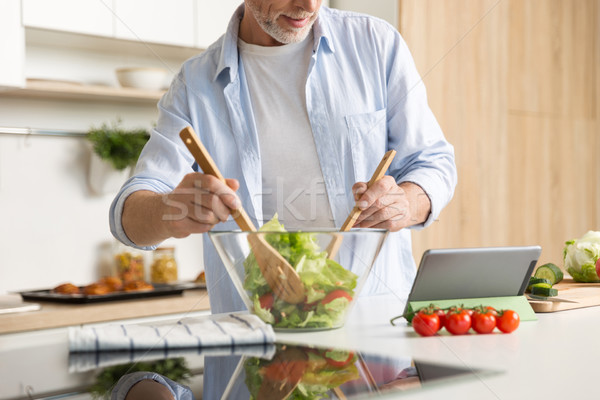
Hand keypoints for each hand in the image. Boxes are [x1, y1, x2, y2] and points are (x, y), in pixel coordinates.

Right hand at [122, 173, 240, 245]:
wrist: (161, 214)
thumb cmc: (188, 200)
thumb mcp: (202, 188)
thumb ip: (221, 185)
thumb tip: (235, 184)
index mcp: (191, 179)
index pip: (211, 181)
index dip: (226, 193)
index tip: (236, 203)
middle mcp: (182, 191)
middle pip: (213, 201)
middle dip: (224, 210)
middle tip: (225, 214)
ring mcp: (178, 208)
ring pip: (209, 216)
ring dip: (215, 220)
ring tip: (210, 218)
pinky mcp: (177, 223)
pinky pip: (202, 227)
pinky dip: (207, 227)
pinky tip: (200, 223)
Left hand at [351, 178, 430, 230]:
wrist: (397, 205)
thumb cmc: (379, 196)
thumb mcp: (368, 188)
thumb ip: (360, 188)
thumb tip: (359, 194)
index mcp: (388, 182)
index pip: (381, 186)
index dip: (369, 196)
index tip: (359, 205)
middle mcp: (398, 193)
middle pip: (380, 203)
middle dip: (364, 213)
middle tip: (354, 219)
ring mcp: (402, 206)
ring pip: (383, 215)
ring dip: (368, 221)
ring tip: (359, 224)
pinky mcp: (404, 218)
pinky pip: (388, 224)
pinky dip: (375, 226)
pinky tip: (368, 226)